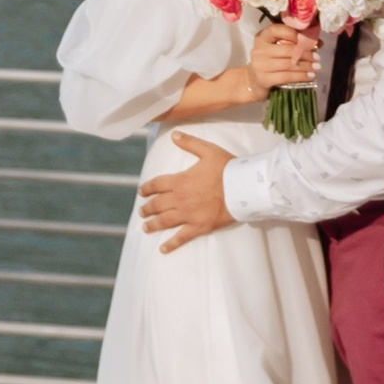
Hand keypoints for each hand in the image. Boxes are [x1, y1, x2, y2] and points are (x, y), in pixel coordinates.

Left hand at [138, 132, 235, 249]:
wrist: (242, 188)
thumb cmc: (226, 168)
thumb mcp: (207, 150)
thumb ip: (189, 142)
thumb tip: (174, 135)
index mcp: (180, 181)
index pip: (157, 184)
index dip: (147, 188)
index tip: (141, 192)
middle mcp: (180, 199)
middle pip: (158, 204)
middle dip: (147, 208)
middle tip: (142, 211)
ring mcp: (188, 214)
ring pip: (165, 221)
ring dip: (153, 225)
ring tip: (146, 227)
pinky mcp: (199, 226)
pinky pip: (181, 237)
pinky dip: (171, 244)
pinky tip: (162, 249)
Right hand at [249, 21, 320, 93]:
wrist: (252, 81)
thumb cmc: (269, 62)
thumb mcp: (276, 49)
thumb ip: (293, 43)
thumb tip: (319, 43)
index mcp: (262, 37)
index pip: (276, 30)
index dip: (293, 33)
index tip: (308, 39)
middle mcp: (259, 49)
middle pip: (287, 49)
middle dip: (305, 53)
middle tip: (318, 57)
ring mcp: (260, 65)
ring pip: (289, 64)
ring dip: (306, 66)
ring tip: (317, 67)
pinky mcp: (264, 79)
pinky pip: (286, 76)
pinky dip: (301, 76)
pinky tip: (310, 76)